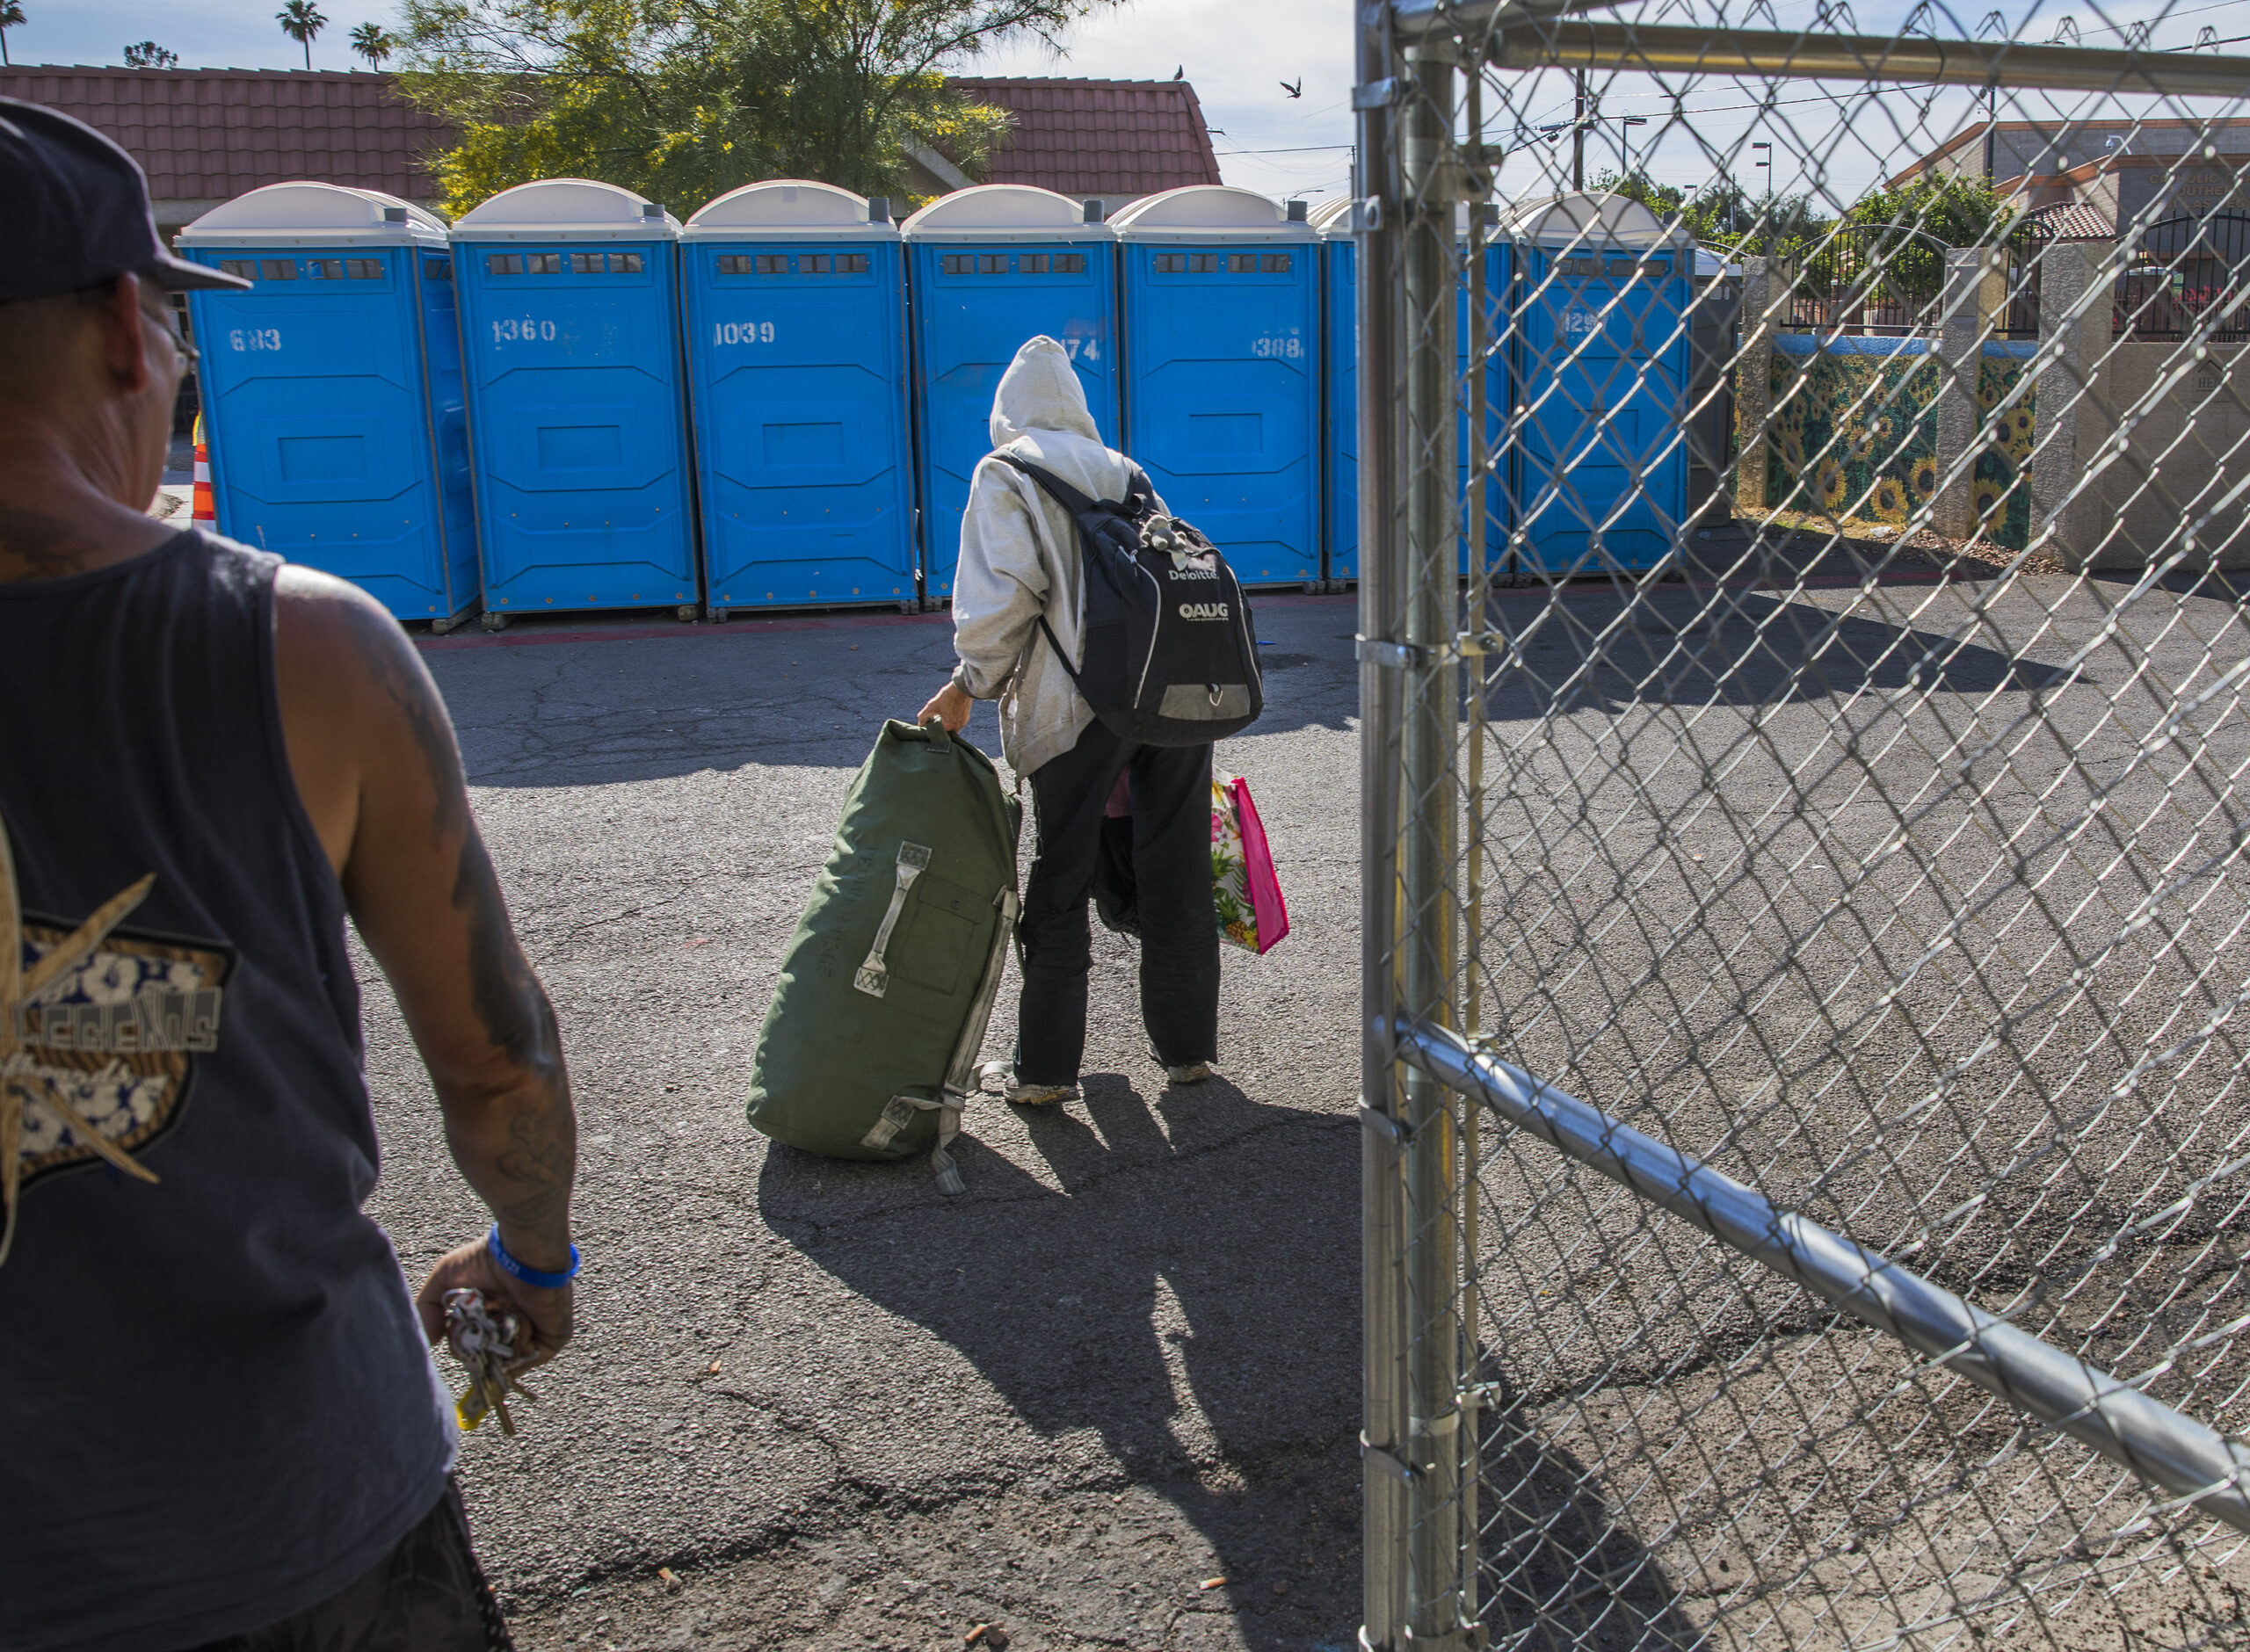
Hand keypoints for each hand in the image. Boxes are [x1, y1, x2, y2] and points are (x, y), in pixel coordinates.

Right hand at [416, 1234, 574, 1367]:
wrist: (520, 1252)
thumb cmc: (486, 1260)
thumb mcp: (444, 1281)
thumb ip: (428, 1311)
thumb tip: (426, 1343)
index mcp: (491, 1319)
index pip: (473, 1350)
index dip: (462, 1347)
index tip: (458, 1332)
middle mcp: (512, 1329)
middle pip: (487, 1361)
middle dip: (477, 1344)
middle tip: (479, 1320)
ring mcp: (534, 1336)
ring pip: (506, 1361)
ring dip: (496, 1340)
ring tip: (498, 1314)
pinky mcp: (553, 1339)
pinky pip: (528, 1356)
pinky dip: (518, 1338)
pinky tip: (518, 1314)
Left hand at [917, 681, 972, 732]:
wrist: (963, 687)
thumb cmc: (947, 696)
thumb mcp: (932, 705)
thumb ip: (923, 716)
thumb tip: (919, 724)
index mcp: (948, 726)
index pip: (937, 734)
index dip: (932, 730)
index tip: (929, 724)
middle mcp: (957, 727)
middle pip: (946, 732)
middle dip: (940, 727)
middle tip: (934, 720)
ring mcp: (963, 722)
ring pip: (952, 728)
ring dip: (946, 723)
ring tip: (941, 715)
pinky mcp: (966, 717)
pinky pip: (958, 722)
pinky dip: (952, 719)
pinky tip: (949, 712)